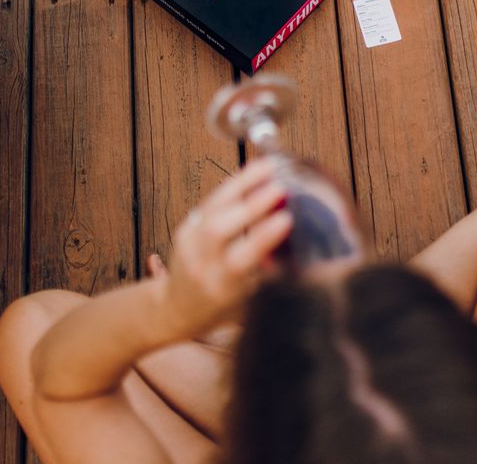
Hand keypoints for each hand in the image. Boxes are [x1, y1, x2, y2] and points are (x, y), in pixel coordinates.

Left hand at [163, 158, 291, 335]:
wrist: (177, 309)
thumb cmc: (222, 309)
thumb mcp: (248, 303)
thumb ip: (268, 277)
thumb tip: (298, 244)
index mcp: (220, 289)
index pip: (240, 259)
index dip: (263, 238)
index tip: (287, 220)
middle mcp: (200, 264)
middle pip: (220, 227)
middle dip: (252, 205)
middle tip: (282, 187)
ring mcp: (188, 244)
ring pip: (213, 206)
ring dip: (244, 184)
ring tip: (270, 167)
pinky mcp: (185, 227)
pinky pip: (211, 201)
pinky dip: (234, 186)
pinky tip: (253, 173)